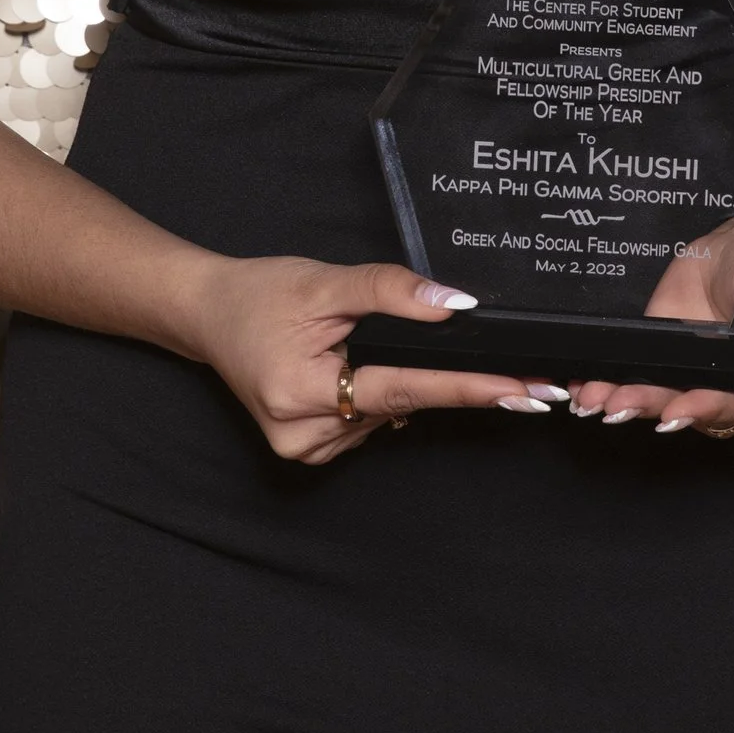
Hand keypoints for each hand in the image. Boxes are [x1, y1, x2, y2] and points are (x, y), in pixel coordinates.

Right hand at [176, 256, 563, 464]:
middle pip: (402, 404)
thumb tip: (455, 304)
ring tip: (360, 346)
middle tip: (525, 383)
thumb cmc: (260, 294)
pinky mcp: (308, 451)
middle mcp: (303, 433)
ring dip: (401, 386)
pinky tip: (355, 372)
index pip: (405, 389)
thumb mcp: (324, 281)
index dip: (469, 388)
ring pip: (387, 417)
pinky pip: (367, 425)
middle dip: (452, 386)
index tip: (524, 392)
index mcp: (302, 392)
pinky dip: (376, 398)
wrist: (208, 316)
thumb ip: (389, 290)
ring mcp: (305, 449)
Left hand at [561, 210, 733, 442]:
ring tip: (599, 399)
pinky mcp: (679, 376)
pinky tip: (591, 391)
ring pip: (674, 409)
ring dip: (635, 403)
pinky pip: (652, 391)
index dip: (716, 407)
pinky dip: (618, 391)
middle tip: (622, 404)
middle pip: (708, 415)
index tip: (682, 405)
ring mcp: (715, 391)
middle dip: (662, 409)